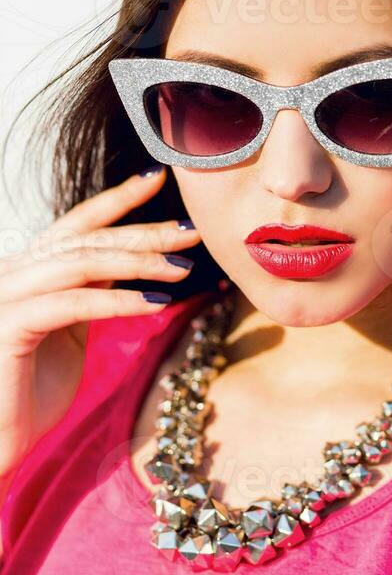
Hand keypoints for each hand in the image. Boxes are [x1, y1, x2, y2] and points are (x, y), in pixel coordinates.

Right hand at [0, 165, 201, 482]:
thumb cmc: (28, 396)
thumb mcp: (67, 334)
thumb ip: (87, 296)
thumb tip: (125, 269)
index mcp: (26, 272)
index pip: (75, 226)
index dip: (116, 199)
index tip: (157, 178)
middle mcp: (11, 274)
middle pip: (85, 240)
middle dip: (141, 232)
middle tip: (190, 231)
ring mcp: (4, 296)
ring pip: (80, 263)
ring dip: (136, 263)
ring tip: (181, 269)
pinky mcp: (6, 325)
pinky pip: (72, 303)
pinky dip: (117, 301)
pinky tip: (156, 302)